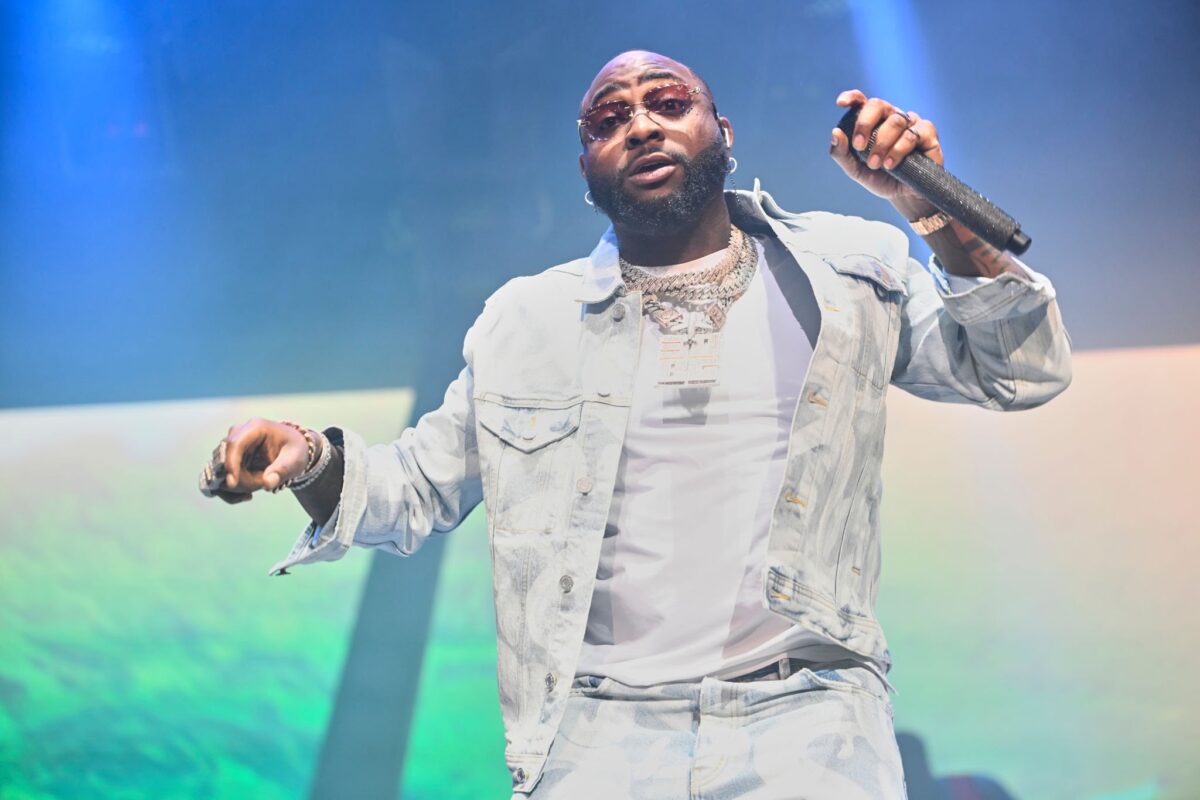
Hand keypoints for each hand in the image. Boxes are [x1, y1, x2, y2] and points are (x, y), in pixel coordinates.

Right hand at [203, 418, 310, 503]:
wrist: (293, 451)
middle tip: (260, 484)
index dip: (231, 463)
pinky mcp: (229, 458)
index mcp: (255, 427)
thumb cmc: (295, 450)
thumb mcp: (295, 459)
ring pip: (221, 470)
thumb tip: (267, 483)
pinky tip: (248, 493)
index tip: (233, 484)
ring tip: (260, 483)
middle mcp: (239, 433)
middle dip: (239, 477)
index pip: (235, 443)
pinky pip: (222, 477)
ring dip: (239, 483)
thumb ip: (282, 470)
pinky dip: (233, 489)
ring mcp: (231, 446)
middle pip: (225, 458)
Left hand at [829, 89, 943, 216]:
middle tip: (859, 146)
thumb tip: (836, 133)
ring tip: (876, 164)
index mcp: (874, 121)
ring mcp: (911, 123)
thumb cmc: (879, 178)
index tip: (840, 103)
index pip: (863, 102)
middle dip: (865, 124)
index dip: (852, 98)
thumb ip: (841, 153)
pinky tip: (891, 165)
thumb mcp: (855, 169)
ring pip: (896, 121)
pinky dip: (900, 149)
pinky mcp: (928, 133)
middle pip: (878, 105)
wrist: (902, 196)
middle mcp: (892, 117)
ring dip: (882, 144)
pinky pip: (913, 134)